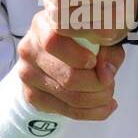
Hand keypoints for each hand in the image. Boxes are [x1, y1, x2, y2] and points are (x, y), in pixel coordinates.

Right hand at [17, 5, 125, 120]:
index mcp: (44, 25)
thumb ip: (107, 48)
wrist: (49, 58)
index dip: (79, 56)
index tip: (95, 61)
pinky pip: (67, 111)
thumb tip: (106, 71)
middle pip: (68, 77)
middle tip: (110, 82)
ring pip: (70, 97)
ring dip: (98, 99)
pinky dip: (92, 112)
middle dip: (98, 84)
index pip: (54, 42)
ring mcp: (28, 74)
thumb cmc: (77, 43)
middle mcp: (30, 49)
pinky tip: (103, 106)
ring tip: (108, 94)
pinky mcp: (32, 96)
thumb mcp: (96, 37)